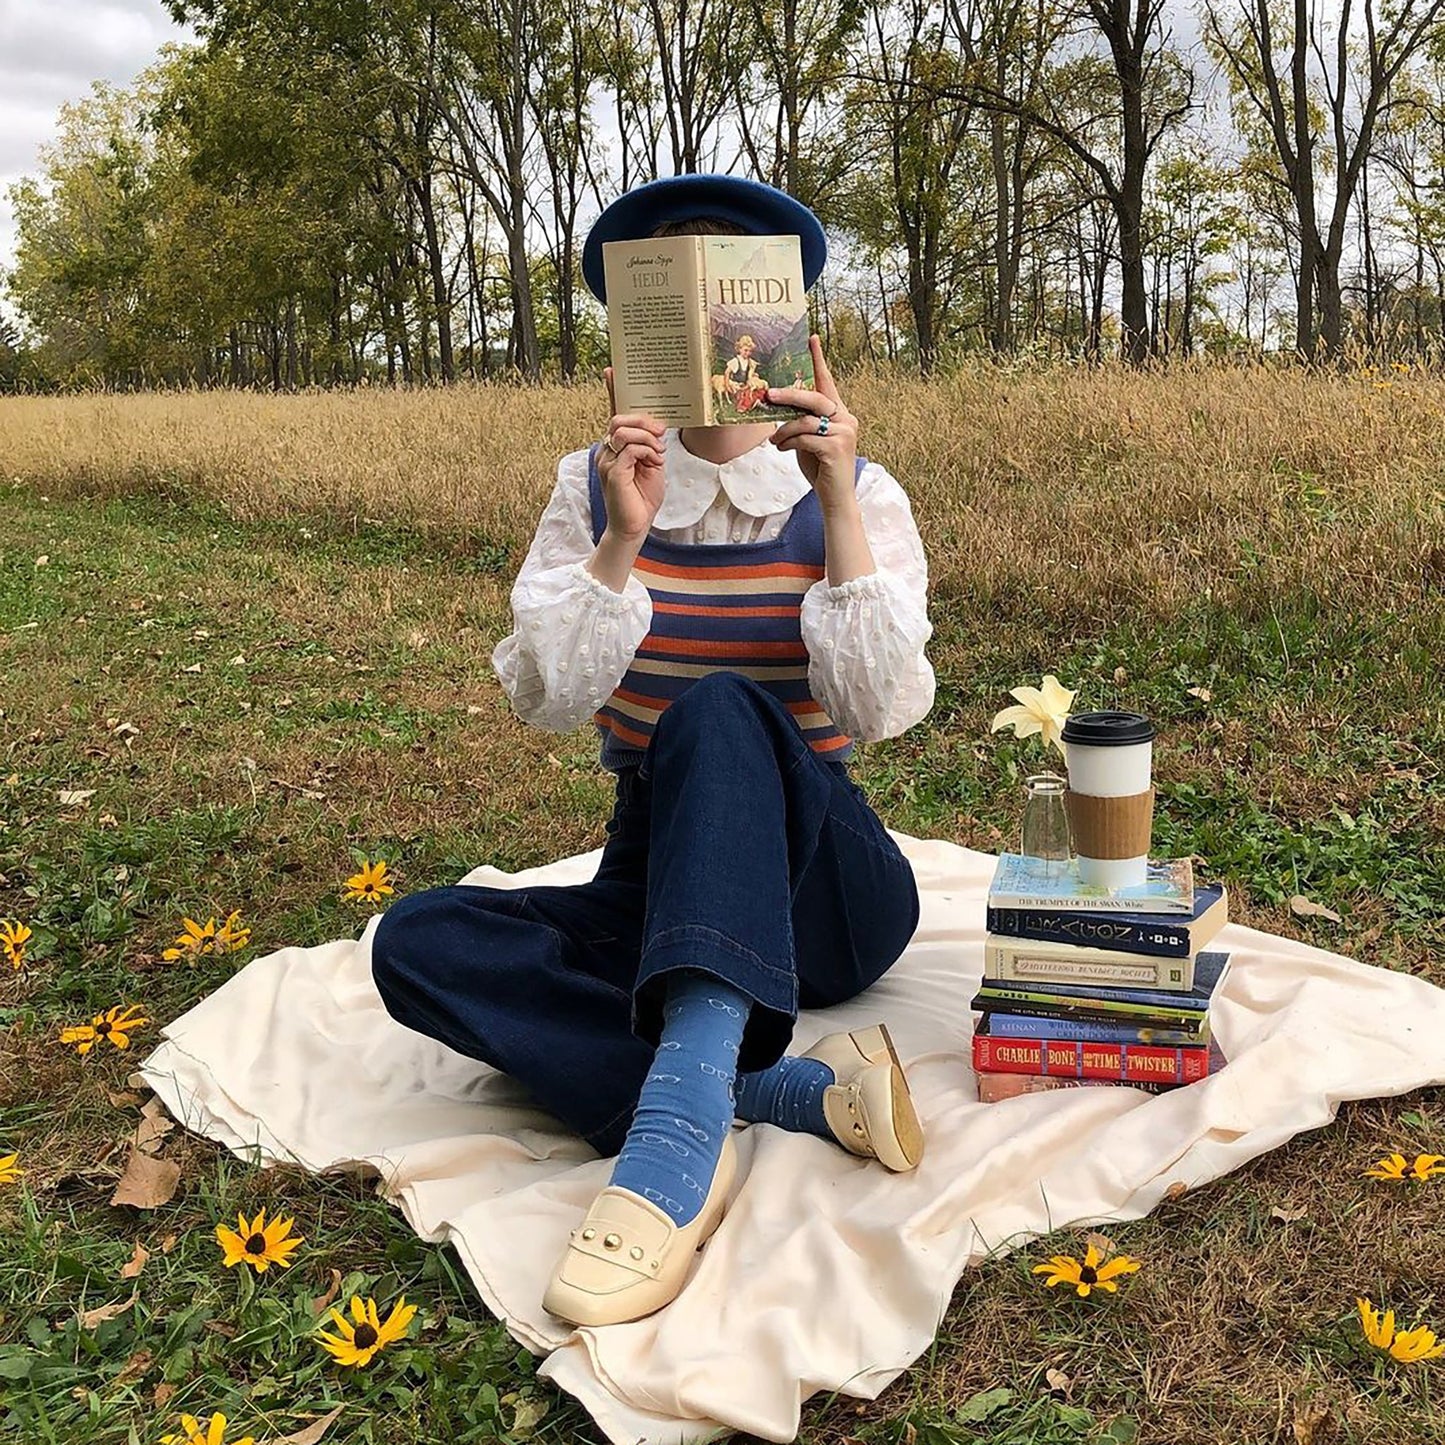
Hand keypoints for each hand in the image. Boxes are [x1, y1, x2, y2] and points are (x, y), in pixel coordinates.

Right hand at [599, 366, 666, 541]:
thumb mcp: (651, 465)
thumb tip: (655, 429)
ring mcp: (606, 461)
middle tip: (661, 432)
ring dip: (647, 438)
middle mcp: (606, 450)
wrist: (635, 527)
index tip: (611, 372)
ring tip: (657, 454)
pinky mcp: (613, 473)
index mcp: (615, 447)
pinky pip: (630, 449)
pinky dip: (647, 452)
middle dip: (644, 420)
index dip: (612, 393)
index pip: (613, 415)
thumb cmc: (642, 497)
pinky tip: (654, 463)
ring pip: (624, 431)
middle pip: (619, 418)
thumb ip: (650, 445)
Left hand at [764, 335, 857, 505]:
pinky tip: (783, 450)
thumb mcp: (808, 440)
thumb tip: (777, 407)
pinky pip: (805, 438)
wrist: (835, 498)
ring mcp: (844, 433)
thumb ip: (800, 422)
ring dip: (784, 430)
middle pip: (814, 398)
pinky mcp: (837, 448)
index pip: (827, 382)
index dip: (818, 360)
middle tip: (768, 395)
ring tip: (775, 441)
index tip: (810, 338)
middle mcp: (846, 419)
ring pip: (806, 420)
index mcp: (840, 413)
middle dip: (789, 396)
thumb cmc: (821, 468)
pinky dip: (789, 443)